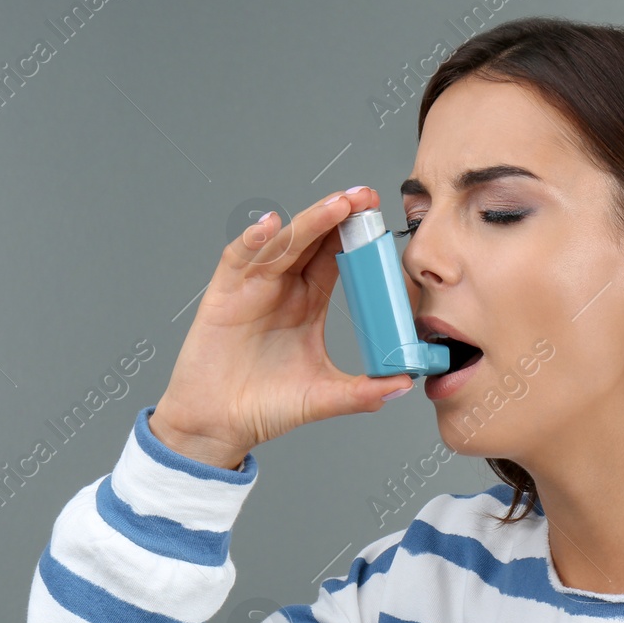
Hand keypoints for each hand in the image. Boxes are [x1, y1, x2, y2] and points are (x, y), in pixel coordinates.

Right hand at [148, 185, 414, 467]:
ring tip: (336, 206)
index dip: (356, 236)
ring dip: (308, 222)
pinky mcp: (223, 295)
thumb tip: (405, 384)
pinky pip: (237, 259)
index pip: (335, 257)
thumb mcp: (322, 397)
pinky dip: (252, 240)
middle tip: (366, 198)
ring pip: (282, 243)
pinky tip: (270, 226)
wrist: (219, 424)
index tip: (381, 219)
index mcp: (307, 302)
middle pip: (312, 239)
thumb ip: (362, 391)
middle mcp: (282, 288)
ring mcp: (252, 288)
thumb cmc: (264, 406)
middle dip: (337, 214)